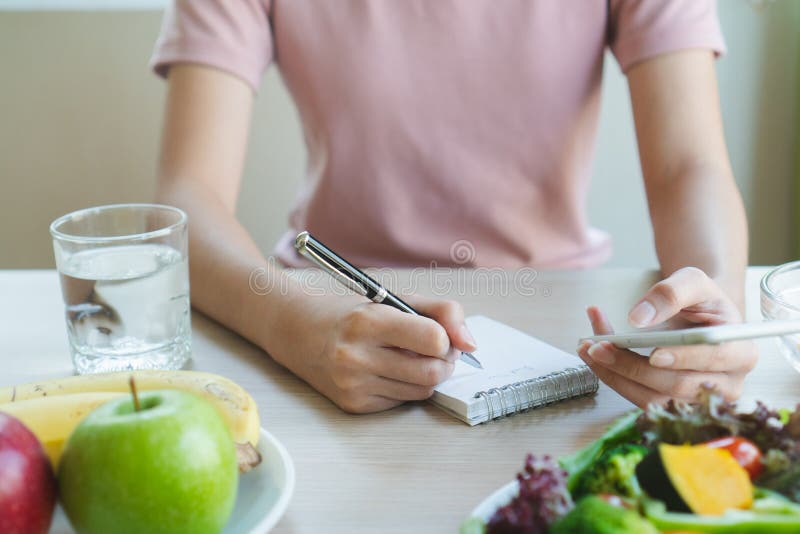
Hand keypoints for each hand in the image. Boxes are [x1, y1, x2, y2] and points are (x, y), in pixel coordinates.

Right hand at [277, 292, 476, 413]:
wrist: (297, 332)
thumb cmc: (351, 313)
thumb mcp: (395, 299)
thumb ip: (443, 312)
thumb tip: (472, 344)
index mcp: (368, 323)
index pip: (433, 340)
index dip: (445, 339)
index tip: (437, 335)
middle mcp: (357, 357)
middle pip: (432, 372)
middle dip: (444, 362)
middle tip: (435, 350)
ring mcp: (353, 385)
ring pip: (422, 391)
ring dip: (427, 376)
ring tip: (411, 358)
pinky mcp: (353, 405)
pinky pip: (402, 402)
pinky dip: (406, 388)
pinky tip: (389, 371)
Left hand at [577, 267, 757, 406]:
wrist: (699, 318)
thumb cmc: (702, 301)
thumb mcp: (693, 282)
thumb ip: (670, 293)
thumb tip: (639, 318)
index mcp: (740, 352)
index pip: (712, 359)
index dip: (683, 358)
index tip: (654, 353)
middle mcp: (726, 385)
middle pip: (678, 385)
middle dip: (634, 367)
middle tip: (600, 347)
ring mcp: (698, 401)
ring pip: (655, 399)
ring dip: (617, 376)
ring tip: (589, 350)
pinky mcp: (673, 407)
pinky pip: (641, 400)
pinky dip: (614, 379)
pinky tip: (595, 358)